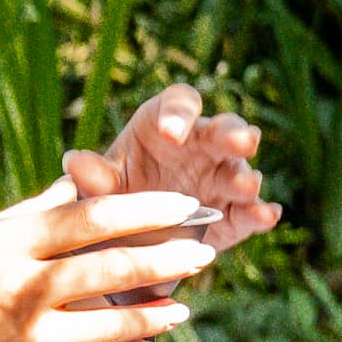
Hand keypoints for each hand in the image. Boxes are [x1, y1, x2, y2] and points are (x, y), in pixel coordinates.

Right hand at [0, 180, 210, 341]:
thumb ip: (31, 216)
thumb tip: (82, 184)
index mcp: (9, 244)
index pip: (96, 217)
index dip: (150, 211)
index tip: (186, 208)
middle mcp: (23, 290)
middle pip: (116, 268)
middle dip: (169, 259)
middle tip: (203, 253)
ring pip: (114, 326)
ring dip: (157, 315)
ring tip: (181, 307)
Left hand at [66, 81, 277, 247]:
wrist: (128, 239)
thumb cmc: (115, 193)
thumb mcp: (99, 185)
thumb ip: (93, 175)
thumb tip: (74, 161)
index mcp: (164, 124)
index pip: (180, 102)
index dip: (179, 113)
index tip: (169, 132)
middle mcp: (201, 146)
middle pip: (224, 129)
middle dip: (233, 133)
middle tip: (240, 139)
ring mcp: (221, 180)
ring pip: (240, 171)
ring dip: (246, 176)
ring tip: (246, 184)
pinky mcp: (234, 216)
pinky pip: (251, 212)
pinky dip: (261, 213)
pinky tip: (267, 215)